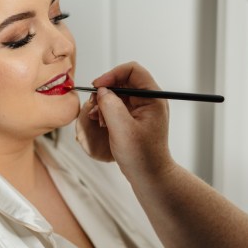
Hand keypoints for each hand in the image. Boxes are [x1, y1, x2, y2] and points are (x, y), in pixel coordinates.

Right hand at [75, 62, 172, 177]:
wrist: (150, 177)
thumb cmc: (142, 157)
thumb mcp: (123, 129)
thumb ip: (111, 105)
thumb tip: (101, 91)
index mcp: (153, 98)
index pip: (133, 70)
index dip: (113, 74)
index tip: (98, 86)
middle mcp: (148, 100)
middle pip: (123, 81)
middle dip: (106, 91)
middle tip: (95, 105)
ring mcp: (141, 109)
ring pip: (117, 94)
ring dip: (104, 102)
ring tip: (97, 118)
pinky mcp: (133, 118)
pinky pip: (116, 106)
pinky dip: (106, 111)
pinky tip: (100, 122)